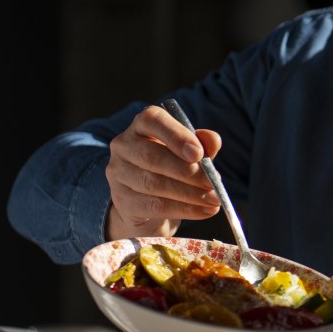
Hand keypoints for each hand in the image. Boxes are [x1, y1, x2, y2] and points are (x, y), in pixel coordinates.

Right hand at [105, 104, 222, 239]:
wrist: (148, 203)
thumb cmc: (173, 168)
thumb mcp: (191, 152)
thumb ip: (203, 144)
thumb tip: (212, 140)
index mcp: (142, 125)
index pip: (153, 120)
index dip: (176, 136)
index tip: (198, 153)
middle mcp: (124, 146)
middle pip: (153, 157)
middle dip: (188, 171)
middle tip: (213, 183)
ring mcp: (118, 174)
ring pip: (154, 183)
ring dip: (190, 193)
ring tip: (214, 199)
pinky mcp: (122, 201)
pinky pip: (155, 206)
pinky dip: (184, 209)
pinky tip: (204, 211)